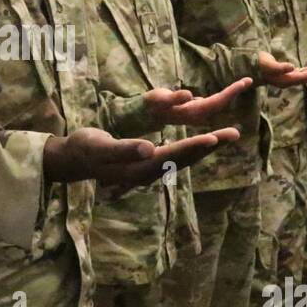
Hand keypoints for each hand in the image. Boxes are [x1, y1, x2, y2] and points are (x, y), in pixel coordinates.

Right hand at [44, 127, 240, 186]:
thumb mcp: (100, 146)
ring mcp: (148, 171)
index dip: (193, 147)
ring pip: (182, 159)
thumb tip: (150, 149)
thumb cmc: (84, 148)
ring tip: (225, 137)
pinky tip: (202, 144)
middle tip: (233, 134)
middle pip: (184, 159)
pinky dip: (192, 149)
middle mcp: (147, 172)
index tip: (214, 138)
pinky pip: (175, 158)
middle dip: (208, 146)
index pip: (172, 156)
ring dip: (204, 148)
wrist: (73, 160)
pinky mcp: (147, 166)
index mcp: (138, 168)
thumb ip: (125, 149)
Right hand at [144, 79, 252, 126]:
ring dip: (229, 94)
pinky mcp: (193, 110)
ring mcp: (196, 114)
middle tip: (248, 80)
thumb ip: (174, 98)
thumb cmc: (152, 105)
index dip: (231, 92)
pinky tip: (224, 93)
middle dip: (234, 91)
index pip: (217, 101)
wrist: (146, 115)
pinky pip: (211, 103)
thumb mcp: (160, 100)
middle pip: (220, 103)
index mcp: (194, 112)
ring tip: (241, 84)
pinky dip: (220, 97)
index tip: (244, 82)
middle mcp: (198, 115)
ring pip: (217, 104)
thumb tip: (189, 94)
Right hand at [257, 51, 306, 86]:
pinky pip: (297, 73)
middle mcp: (286, 81)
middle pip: (304, 78)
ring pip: (301, 76)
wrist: (250, 66)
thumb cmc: (259, 64)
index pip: (302, 77)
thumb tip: (292, 67)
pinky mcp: (283, 74)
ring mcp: (284, 78)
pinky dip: (304, 70)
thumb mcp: (268, 64)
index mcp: (284, 80)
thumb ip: (279, 67)